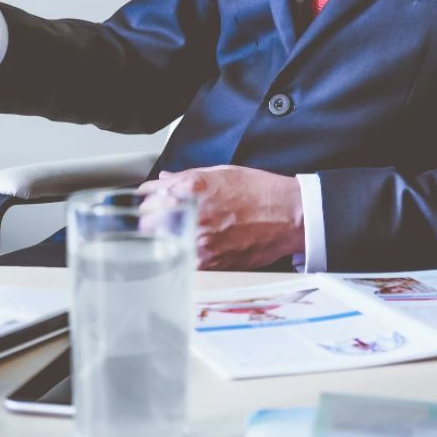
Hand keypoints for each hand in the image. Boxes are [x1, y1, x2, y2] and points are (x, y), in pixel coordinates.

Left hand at [138, 165, 304, 270]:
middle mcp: (194, 216)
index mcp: (193, 189)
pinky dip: (183, 256)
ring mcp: (202, 242)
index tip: (147, 201)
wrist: (290, 216)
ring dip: (164, 241)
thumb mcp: (222, 173)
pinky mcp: (212, 263)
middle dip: (149, 221)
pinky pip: (184, 262)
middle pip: (148, 224)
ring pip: (163, 247)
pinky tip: (193, 248)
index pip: (150, 196)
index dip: (146, 199)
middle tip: (156, 220)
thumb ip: (187, 177)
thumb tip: (165, 180)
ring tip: (176, 235)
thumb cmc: (261, 192)